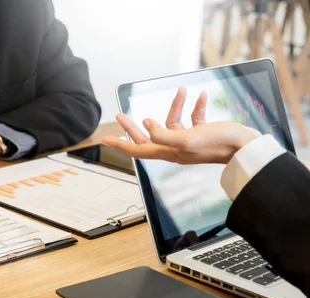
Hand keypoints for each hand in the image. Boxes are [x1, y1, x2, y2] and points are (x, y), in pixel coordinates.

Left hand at [102, 88, 259, 164]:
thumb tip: (146, 124)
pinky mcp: (203, 135)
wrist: (247, 148)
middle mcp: (175, 149)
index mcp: (169, 152)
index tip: (105, 139)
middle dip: (133, 125)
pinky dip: (194, 107)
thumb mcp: (187, 139)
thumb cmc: (219, 144)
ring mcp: (189, 142)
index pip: (137, 149)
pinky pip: (193, 119)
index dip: (120, 143)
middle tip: (120, 115)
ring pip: (172, 123)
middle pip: (147, 137)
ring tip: (182, 90)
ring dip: (176, 106)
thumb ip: (163, 134)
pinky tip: (200, 96)